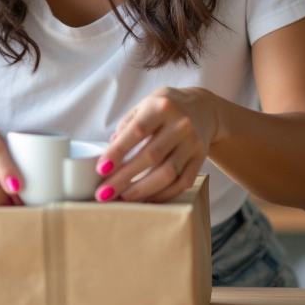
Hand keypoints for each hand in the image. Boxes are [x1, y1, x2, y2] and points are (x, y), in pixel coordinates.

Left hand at [94, 87, 217, 202]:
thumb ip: (127, 125)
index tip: (101, 169)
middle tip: (104, 193)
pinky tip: (146, 199)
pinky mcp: (200, 159)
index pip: (137, 131)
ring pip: (167, 173)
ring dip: (142, 190)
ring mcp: (193, 143)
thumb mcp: (145, 104)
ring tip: (122, 199)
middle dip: (124, 178)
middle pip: (151, 156)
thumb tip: (111, 152)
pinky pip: (182, 183)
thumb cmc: (165, 108)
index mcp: (162, 107)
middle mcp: (180, 124)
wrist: (203, 108)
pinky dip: (163, 194)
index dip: (118, 151)